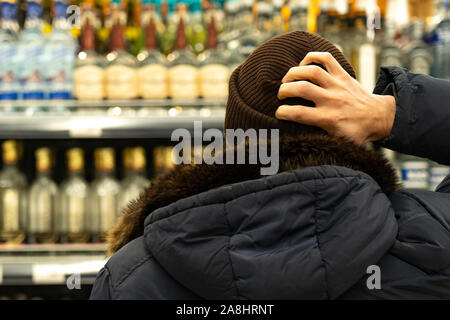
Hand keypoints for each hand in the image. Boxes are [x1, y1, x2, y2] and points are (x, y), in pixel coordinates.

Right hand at [275, 52, 395, 145]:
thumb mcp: (341, 146)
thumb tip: (305, 157)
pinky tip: (303, 65)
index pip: (299, 113)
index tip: (278, 113)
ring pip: (311, 70)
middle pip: (301, 88)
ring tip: (287, 79)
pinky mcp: (342, 74)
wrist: (379, 116)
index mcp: (328, 118)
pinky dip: (311, 57)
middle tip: (280, 94)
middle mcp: (331, 99)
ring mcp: (337, 84)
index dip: (283, 112)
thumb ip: (324, 147)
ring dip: (293, 73)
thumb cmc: (356, 133)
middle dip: (284, 89)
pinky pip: (326, 58)